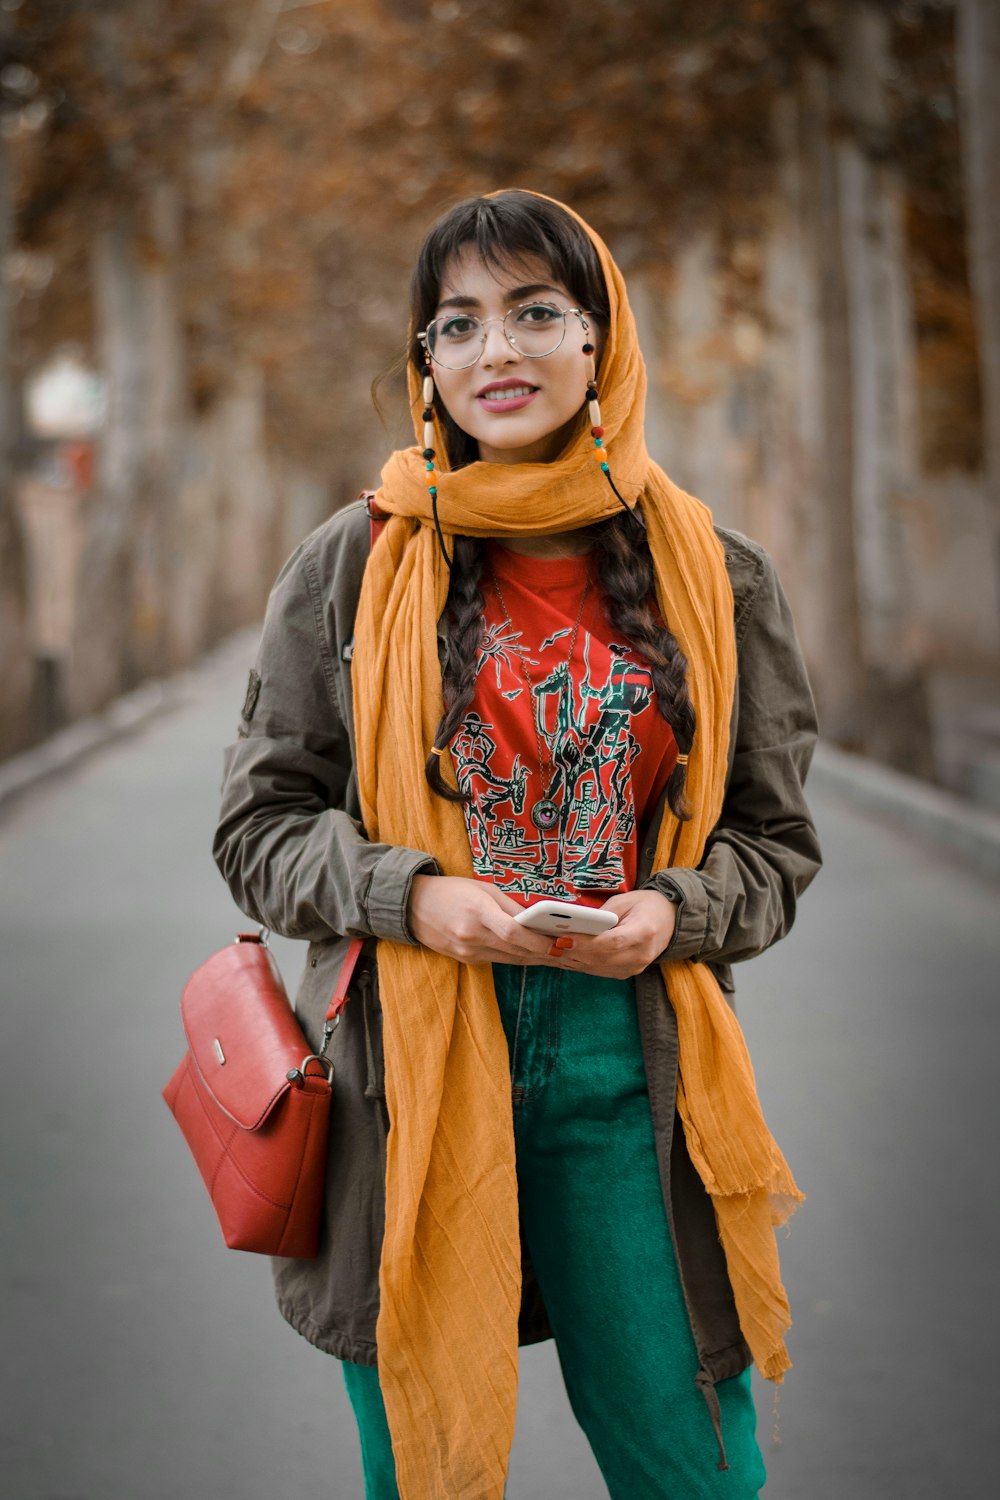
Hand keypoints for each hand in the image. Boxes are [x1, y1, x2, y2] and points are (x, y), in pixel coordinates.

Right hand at [407, 875, 554, 965]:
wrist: (412, 906)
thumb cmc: (451, 891)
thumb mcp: (482, 889)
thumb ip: (510, 906)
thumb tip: (539, 919)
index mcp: (477, 912)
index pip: (513, 933)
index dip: (539, 941)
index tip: (560, 941)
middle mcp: (471, 935)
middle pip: (516, 950)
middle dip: (545, 952)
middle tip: (569, 950)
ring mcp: (467, 951)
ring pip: (510, 959)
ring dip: (535, 958)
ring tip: (558, 954)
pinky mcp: (465, 959)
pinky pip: (497, 960)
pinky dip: (516, 958)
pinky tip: (533, 955)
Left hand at [547, 889, 677, 979]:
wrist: (670, 920)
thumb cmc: (646, 905)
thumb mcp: (626, 900)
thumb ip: (603, 914)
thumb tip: (575, 923)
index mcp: (644, 932)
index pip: (612, 943)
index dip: (587, 943)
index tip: (564, 938)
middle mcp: (641, 955)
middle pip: (601, 959)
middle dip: (572, 953)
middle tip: (549, 945)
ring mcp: (634, 968)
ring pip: (597, 968)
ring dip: (572, 960)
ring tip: (550, 951)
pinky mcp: (626, 973)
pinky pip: (599, 971)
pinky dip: (580, 964)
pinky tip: (563, 956)